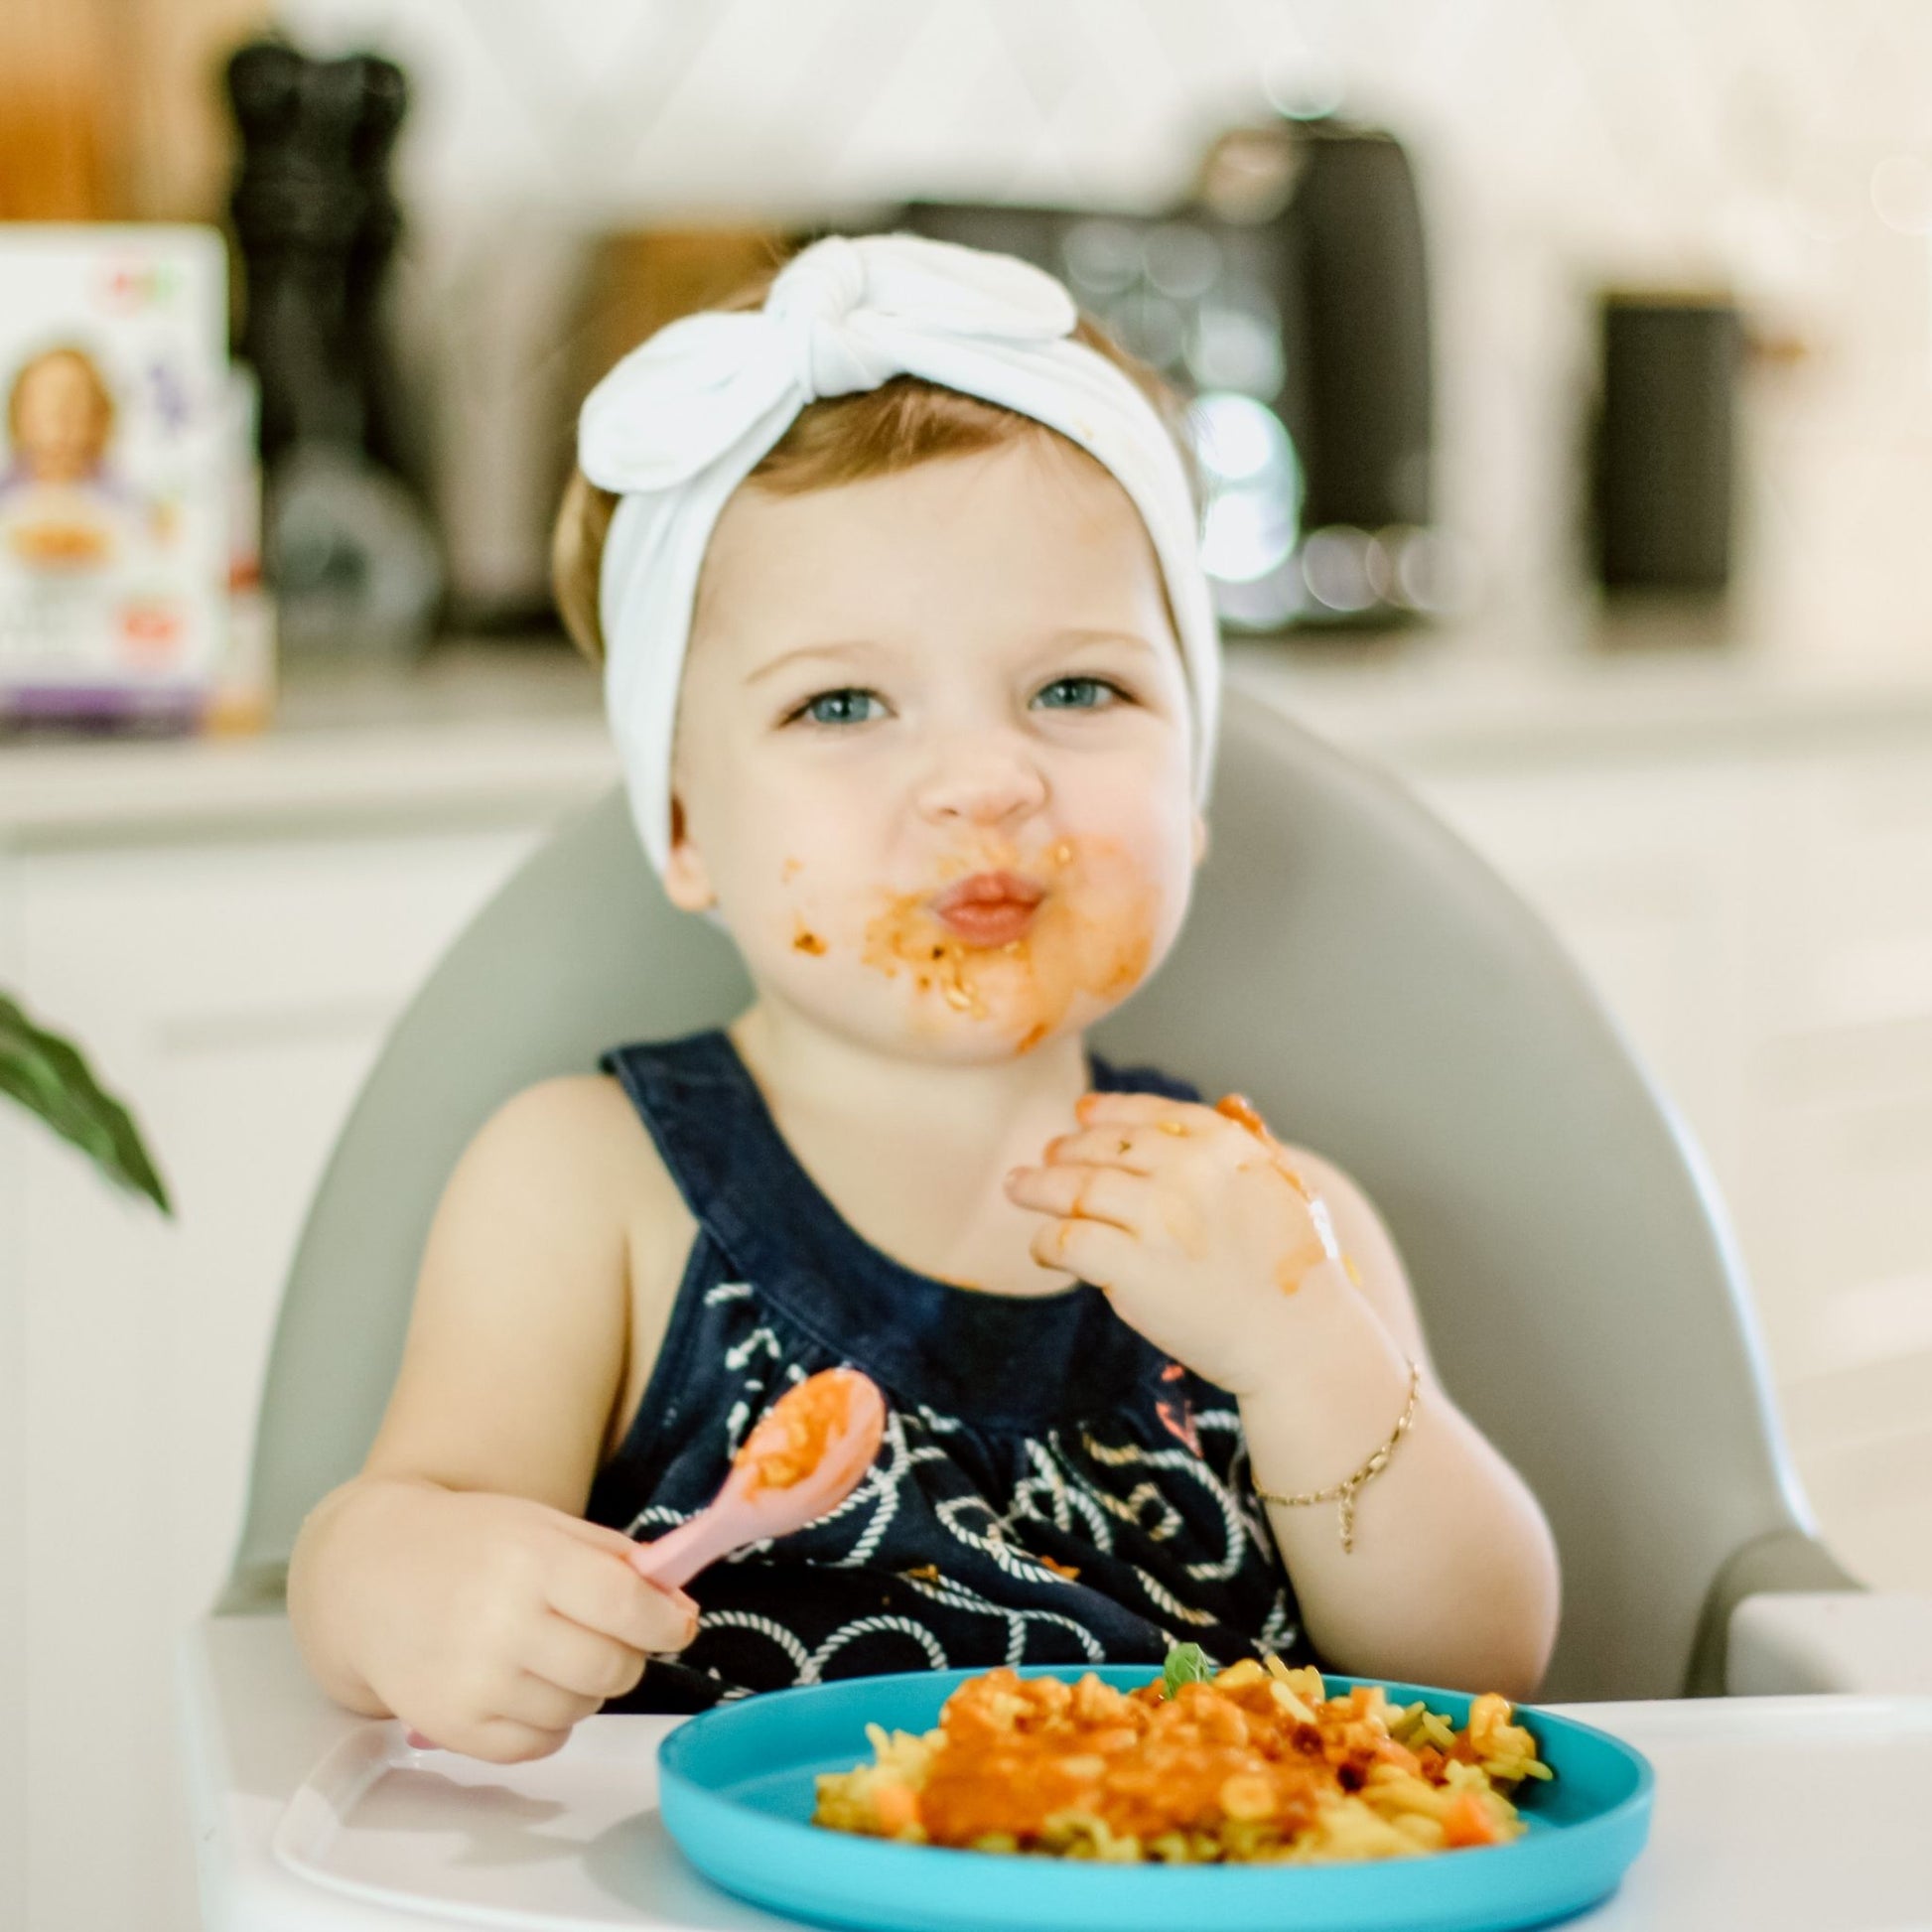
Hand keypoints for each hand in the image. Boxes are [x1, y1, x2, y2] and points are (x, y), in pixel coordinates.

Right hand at [331, 1482, 699, 1762]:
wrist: (370, 1575)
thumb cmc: (469, 1544)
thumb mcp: (543, 1525)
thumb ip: (615, 1560)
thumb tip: (678, 1606)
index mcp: (533, 1561)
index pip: (628, 1606)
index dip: (667, 1622)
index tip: (677, 1623)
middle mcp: (503, 1624)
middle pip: (612, 1668)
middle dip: (627, 1655)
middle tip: (609, 1636)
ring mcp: (476, 1682)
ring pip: (579, 1710)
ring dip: (585, 1687)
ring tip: (552, 1653)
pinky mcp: (453, 1726)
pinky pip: (539, 1746)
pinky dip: (549, 1723)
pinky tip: (527, 1685)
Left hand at [1002, 1090, 1346, 1393]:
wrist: (1302, 1342)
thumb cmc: (1299, 1274)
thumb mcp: (1286, 1186)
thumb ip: (1252, 1143)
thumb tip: (1232, 1099)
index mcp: (1224, 1145)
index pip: (1150, 1114)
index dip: (1109, 1112)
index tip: (1082, 1113)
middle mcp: (1187, 1170)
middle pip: (1104, 1148)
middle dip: (1066, 1149)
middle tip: (1044, 1157)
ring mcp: (1157, 1217)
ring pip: (1074, 1187)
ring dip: (1038, 1186)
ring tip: (1017, 1187)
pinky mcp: (1131, 1267)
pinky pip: (1066, 1241)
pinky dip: (1044, 1242)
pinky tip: (1041, 1250)